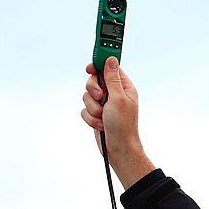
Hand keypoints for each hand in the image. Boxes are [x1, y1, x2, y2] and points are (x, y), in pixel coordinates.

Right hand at [81, 57, 154, 187]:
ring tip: (103, 117)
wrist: (118, 149)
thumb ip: (112, 78)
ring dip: (93, 108)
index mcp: (123, 87)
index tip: (90, 66)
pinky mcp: (96, 114)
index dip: (99, 64)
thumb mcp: (118, 98)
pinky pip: (85, 109)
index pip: (109, 68)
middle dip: (93, 91)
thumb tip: (111, 59)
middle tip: (101, 97)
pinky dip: (90, 118)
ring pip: (87, 96)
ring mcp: (104, 104)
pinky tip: (100, 125)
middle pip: (94, 80)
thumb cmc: (123, 126)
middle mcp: (114, 94)